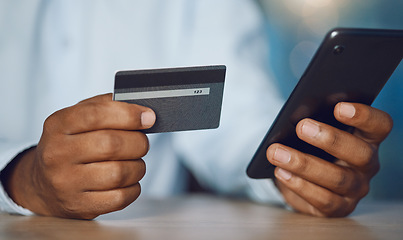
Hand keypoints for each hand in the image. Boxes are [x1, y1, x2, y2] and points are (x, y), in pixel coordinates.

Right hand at [2, 94, 155, 218]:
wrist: (44, 183)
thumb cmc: (71, 144)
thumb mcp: (78, 117)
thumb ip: (107, 106)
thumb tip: (143, 111)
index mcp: (58, 125)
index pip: (97, 115)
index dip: (129, 115)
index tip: (148, 118)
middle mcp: (58, 154)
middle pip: (112, 145)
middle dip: (138, 142)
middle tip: (141, 143)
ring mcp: (67, 183)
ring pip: (119, 173)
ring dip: (138, 167)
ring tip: (134, 162)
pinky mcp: (80, 206)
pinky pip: (120, 198)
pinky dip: (133, 188)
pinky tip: (128, 181)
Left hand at [266, 102, 392, 216]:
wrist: (301, 177)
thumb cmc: (310, 145)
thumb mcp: (313, 129)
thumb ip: (312, 118)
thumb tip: (297, 114)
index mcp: (367, 137)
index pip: (379, 125)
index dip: (364, 116)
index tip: (339, 107)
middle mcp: (367, 164)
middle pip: (360, 153)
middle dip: (330, 139)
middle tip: (302, 127)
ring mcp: (356, 188)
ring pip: (338, 178)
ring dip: (304, 164)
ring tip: (276, 151)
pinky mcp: (340, 208)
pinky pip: (324, 200)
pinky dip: (299, 185)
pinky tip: (280, 172)